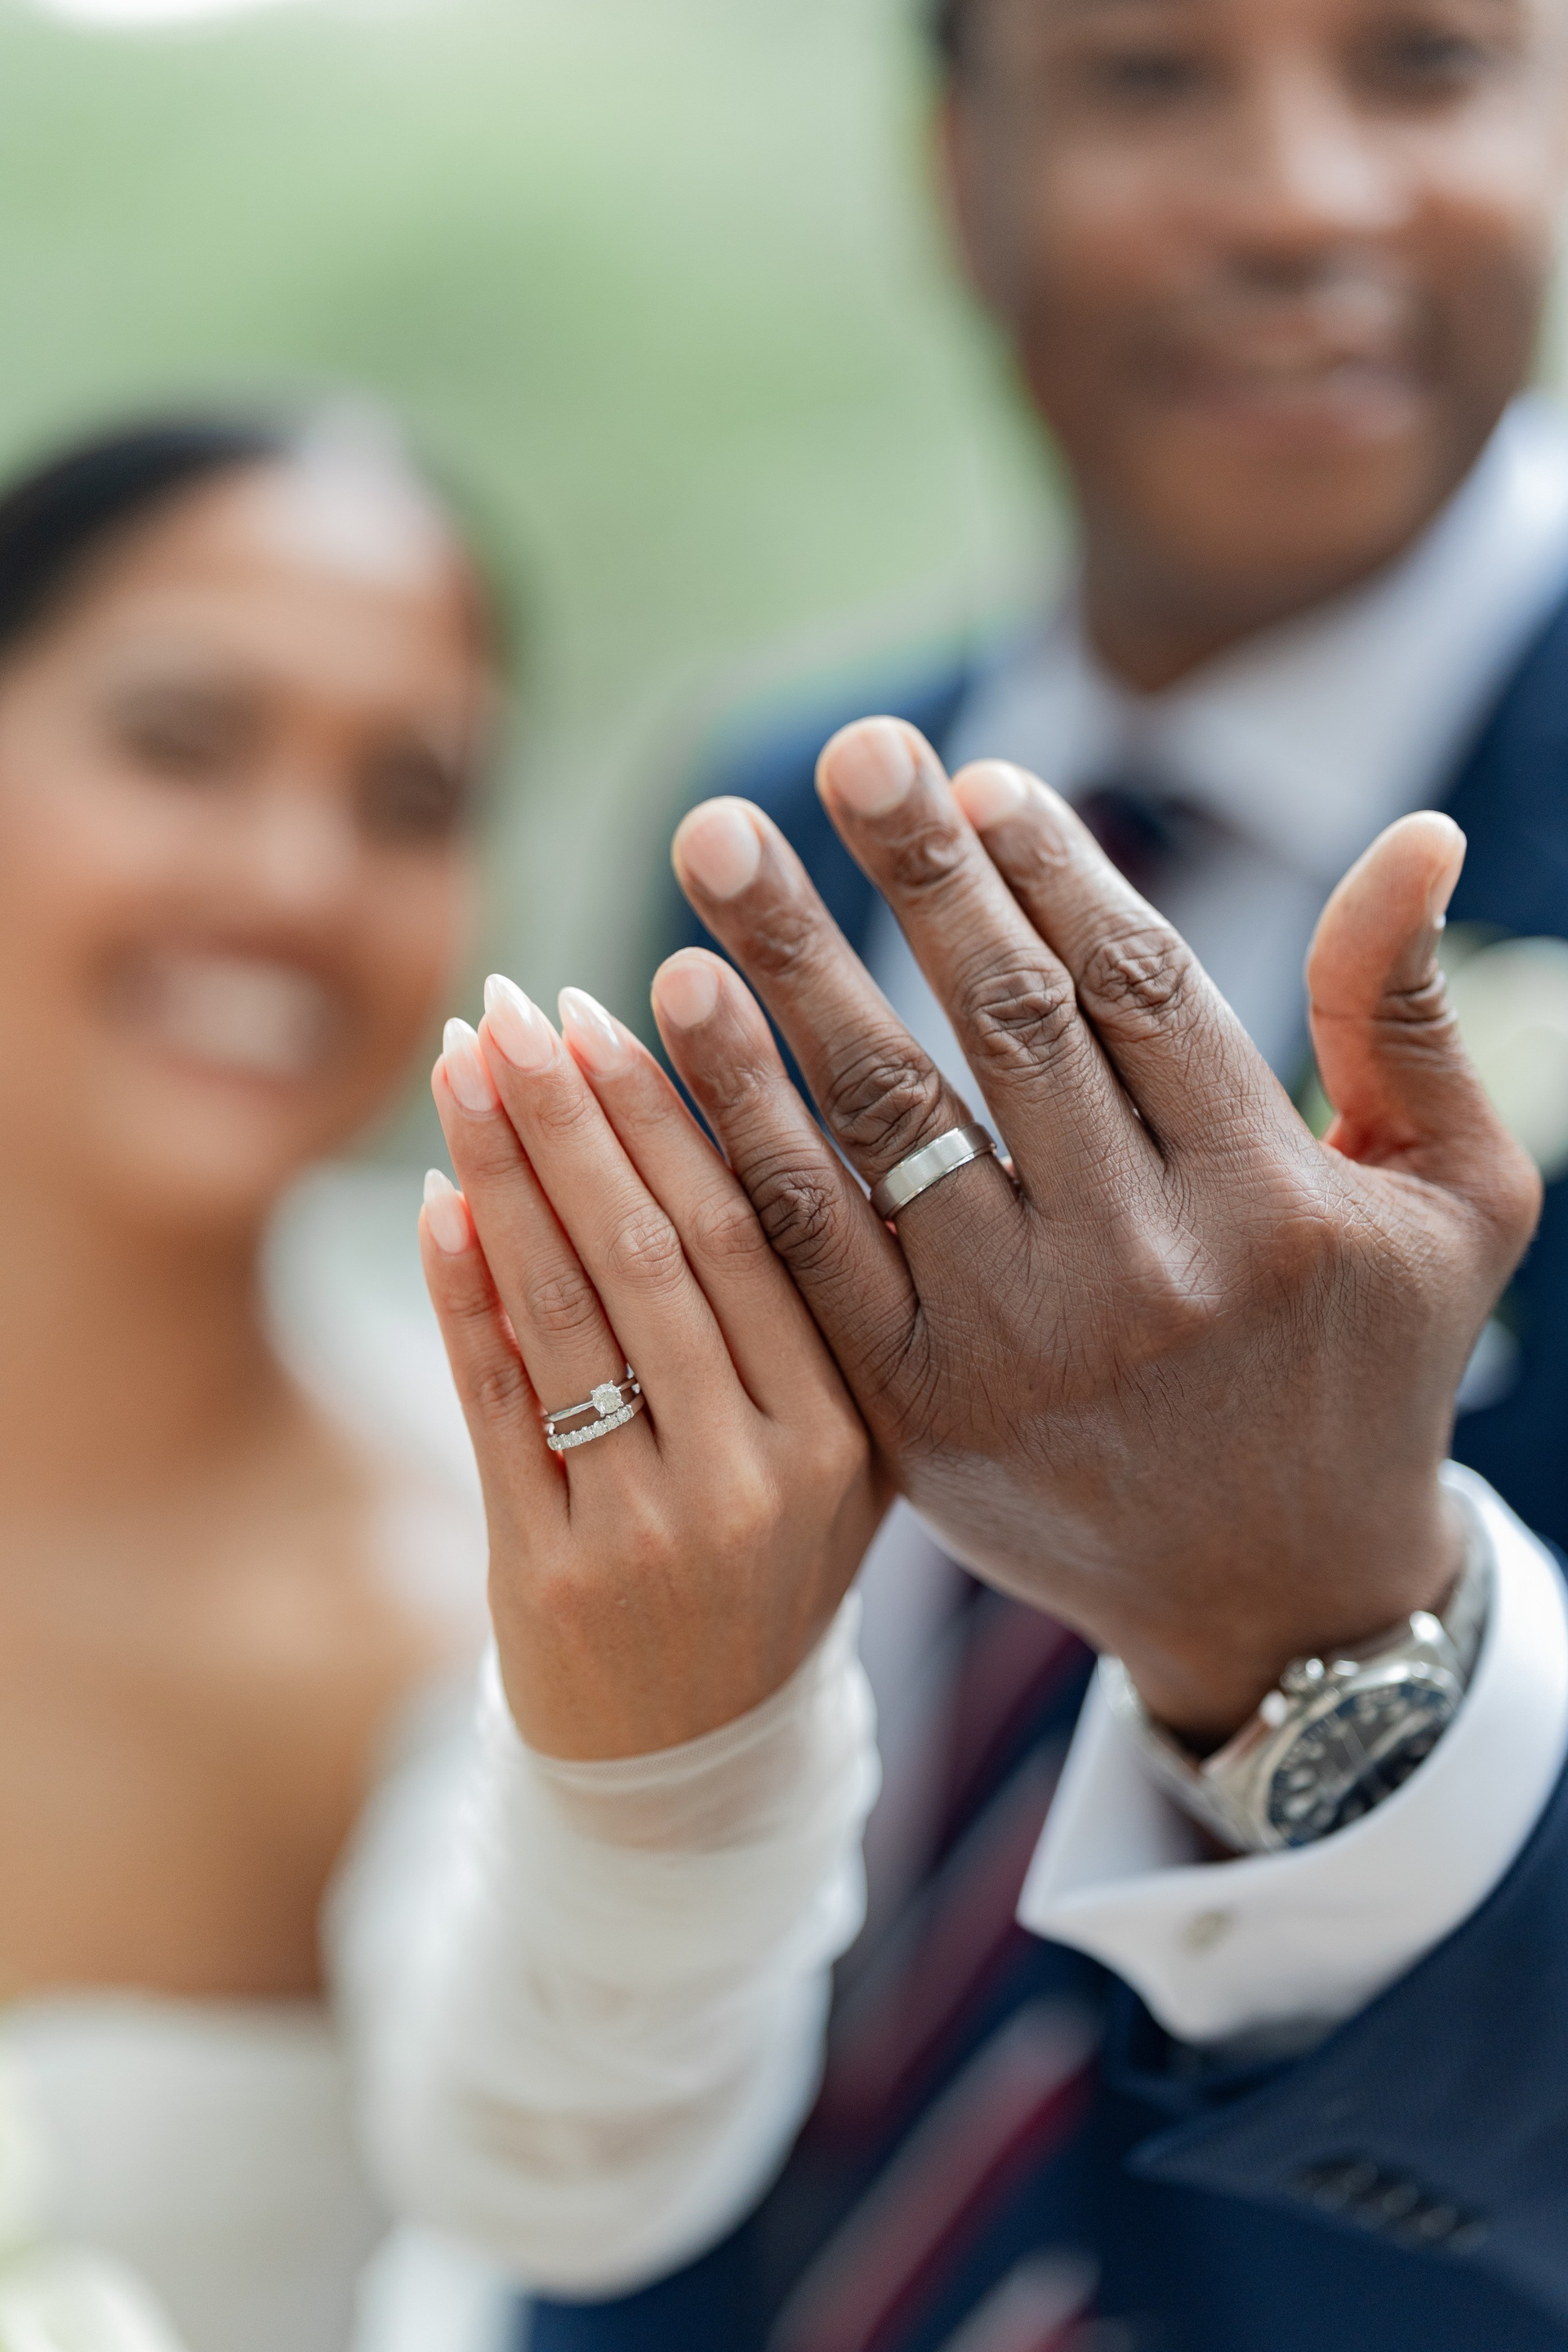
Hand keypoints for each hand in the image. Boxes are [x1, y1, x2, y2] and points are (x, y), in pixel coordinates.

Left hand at [419, 979, 884, 1759]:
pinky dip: (461, 1296)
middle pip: (657, 1252)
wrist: (692, 1769)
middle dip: (575, 1114)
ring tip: (461, 1066)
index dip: (674, 1111)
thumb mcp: (823, 1456)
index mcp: (847, 1432)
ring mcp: (652, 1532)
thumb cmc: (759, 1570)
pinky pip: (497, 1405)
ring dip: (506, 1174)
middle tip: (513, 1002)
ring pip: (568, 1312)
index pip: (756, 1233)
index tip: (611, 1003)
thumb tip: (684, 1117)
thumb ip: (786, 1314)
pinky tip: (434, 1200)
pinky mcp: (548, 1578)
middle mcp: (760, 1479)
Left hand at [653, 719, 1540, 1744]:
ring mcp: (1017, 1348)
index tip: (979, 780)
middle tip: (847, 751)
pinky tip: (677, 1012)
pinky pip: (807, 1242)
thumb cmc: (1369, 1369)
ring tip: (718, 846)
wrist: (1277, 1600)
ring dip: (789, 970)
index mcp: (1272, 1202)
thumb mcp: (1449, 1202)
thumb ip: (1404, 1016)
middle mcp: (1142, 1271)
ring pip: (885, 1120)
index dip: (1054, 868)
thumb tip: (1415, 832)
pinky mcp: (915, 1413)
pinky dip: (735, 1119)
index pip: (1138, 988)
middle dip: (915, 875)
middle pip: (1003, 1027)